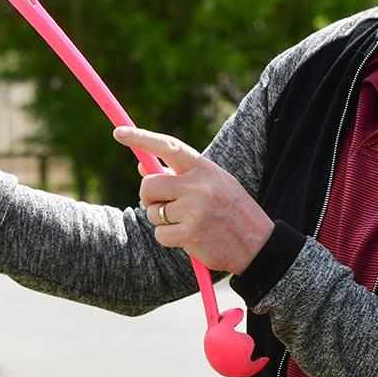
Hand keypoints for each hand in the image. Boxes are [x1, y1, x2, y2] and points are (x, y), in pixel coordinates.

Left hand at [114, 126, 273, 273]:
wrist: (258, 243)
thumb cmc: (231, 210)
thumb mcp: (213, 183)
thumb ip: (179, 174)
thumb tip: (142, 165)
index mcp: (204, 168)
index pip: (168, 146)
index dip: (141, 138)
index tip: (119, 133)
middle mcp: (198, 185)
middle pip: (150, 184)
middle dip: (149, 196)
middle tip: (163, 203)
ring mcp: (194, 209)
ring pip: (153, 212)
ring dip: (162, 220)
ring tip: (188, 222)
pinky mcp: (190, 234)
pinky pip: (160, 234)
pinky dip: (169, 239)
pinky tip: (191, 238)